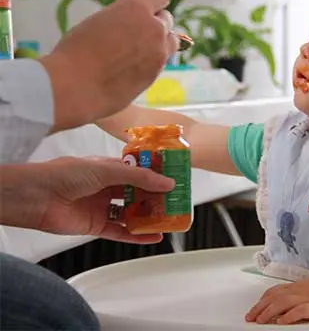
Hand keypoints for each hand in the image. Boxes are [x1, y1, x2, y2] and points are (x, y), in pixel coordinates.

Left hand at [0, 156, 174, 243]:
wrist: (37, 196)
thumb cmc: (65, 174)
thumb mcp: (109, 169)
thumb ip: (139, 178)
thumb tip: (166, 183)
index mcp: (108, 168)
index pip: (138, 172)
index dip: (155, 176)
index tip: (174, 180)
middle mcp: (105, 187)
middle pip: (136, 193)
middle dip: (155, 198)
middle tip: (174, 202)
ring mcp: (101, 206)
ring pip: (131, 213)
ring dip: (148, 217)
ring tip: (168, 220)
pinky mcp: (96, 225)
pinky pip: (121, 232)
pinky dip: (138, 235)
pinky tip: (153, 236)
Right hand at [40, 0, 178, 132]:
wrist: (76, 86)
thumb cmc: (78, 49)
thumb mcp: (99, 20)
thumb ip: (122, 7)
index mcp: (137, 8)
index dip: (154, 0)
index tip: (145, 6)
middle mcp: (154, 28)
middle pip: (167, 19)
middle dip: (155, 22)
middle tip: (134, 31)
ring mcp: (159, 52)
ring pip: (171, 40)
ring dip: (160, 40)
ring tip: (137, 47)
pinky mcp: (157, 73)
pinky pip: (162, 60)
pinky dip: (154, 59)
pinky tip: (133, 64)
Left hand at [245, 274, 308, 324]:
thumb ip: (296, 294)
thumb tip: (282, 303)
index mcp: (297, 287)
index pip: (274, 292)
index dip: (261, 301)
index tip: (253, 309)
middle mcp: (300, 291)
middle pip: (274, 298)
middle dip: (260, 308)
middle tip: (250, 318)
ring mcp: (308, 298)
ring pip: (283, 303)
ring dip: (269, 312)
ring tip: (261, 321)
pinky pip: (301, 310)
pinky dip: (290, 316)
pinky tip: (282, 322)